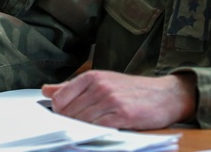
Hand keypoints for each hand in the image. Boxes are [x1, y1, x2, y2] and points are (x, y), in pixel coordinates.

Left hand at [42, 70, 195, 129]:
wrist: (164, 95)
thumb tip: (46, 91)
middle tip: (77, 127)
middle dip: (69, 123)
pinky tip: (100, 131)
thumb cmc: (131, 90)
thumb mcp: (101, 82)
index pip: (59, 98)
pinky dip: (95, 132)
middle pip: (68, 113)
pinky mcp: (122, 115)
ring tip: (91, 129)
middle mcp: (99, 86)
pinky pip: (98, 128)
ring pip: (81, 121)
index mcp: (92, 76)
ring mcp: (111, 100)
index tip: (65, 117)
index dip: (59, 112)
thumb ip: (71, 87)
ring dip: (81, 129)